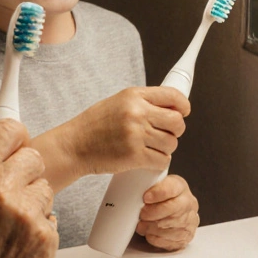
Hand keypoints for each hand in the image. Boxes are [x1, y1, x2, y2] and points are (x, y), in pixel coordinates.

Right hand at [0, 119, 57, 257]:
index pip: (5, 131)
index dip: (12, 138)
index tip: (13, 145)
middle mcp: (0, 192)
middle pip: (31, 157)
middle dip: (25, 171)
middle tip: (13, 192)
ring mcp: (27, 214)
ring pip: (44, 187)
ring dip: (33, 201)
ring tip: (11, 227)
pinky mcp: (46, 236)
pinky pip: (50, 216)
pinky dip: (38, 227)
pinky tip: (18, 245)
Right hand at [62, 86, 189, 177]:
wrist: (74, 146)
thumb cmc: (94, 125)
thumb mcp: (118, 102)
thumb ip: (143, 103)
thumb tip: (172, 108)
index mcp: (134, 96)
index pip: (172, 96)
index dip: (183, 106)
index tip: (183, 111)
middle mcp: (136, 112)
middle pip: (177, 122)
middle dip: (175, 130)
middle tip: (165, 134)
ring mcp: (135, 134)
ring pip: (171, 143)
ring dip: (165, 148)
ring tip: (150, 147)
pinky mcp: (134, 155)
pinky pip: (162, 160)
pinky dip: (158, 162)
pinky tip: (146, 159)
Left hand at [136, 174, 198, 250]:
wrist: (177, 210)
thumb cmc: (162, 198)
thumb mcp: (156, 185)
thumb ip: (148, 186)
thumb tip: (135, 189)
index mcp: (180, 187)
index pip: (171, 188)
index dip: (158, 193)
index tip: (145, 198)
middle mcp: (188, 204)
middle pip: (171, 209)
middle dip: (152, 213)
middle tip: (140, 214)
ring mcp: (189, 222)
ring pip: (168, 226)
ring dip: (150, 227)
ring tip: (141, 225)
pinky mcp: (185, 237)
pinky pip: (167, 240)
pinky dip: (155, 237)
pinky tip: (149, 233)